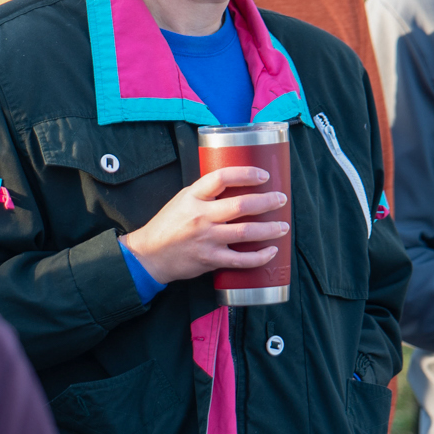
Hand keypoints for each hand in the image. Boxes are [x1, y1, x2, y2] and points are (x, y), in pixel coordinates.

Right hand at [120, 165, 287, 285]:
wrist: (150, 255)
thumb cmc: (168, 225)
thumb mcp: (182, 200)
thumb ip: (206, 193)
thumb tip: (237, 185)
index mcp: (193, 197)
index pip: (221, 177)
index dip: (246, 173)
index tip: (263, 175)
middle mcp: (200, 217)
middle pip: (240, 205)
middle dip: (266, 201)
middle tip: (281, 199)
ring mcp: (206, 239)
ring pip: (245, 232)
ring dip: (269, 229)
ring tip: (283, 226)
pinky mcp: (210, 260)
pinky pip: (240, 260)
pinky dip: (259, 257)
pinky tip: (271, 251)